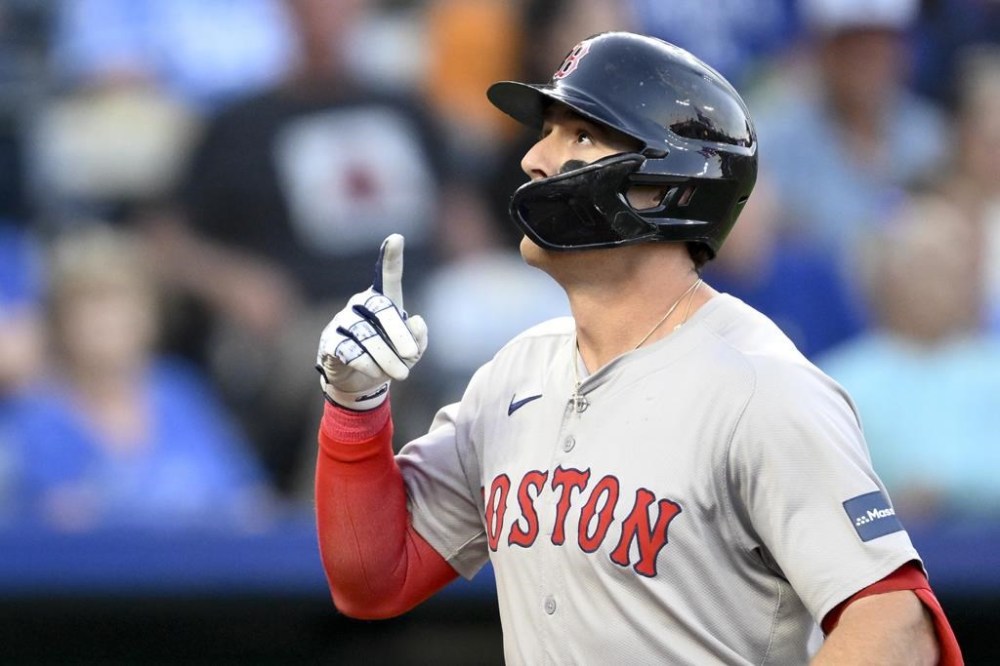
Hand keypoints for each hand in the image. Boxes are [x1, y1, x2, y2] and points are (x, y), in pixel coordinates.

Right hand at [316, 234, 427, 409]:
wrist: (360, 383)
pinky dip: (365, 363)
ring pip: (365, 334)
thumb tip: (416, 321)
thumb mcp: (412, 352)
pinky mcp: (330, 342)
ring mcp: (343, 321)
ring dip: (386, 357)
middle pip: (381, 309)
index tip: (396, 238)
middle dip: (398, 334)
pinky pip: (348, 349)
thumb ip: (419, 338)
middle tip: (412, 355)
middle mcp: (361, 305)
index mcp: (383, 302)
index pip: (388, 276)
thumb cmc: (389, 359)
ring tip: (401, 374)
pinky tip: (374, 372)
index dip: (391, 258)